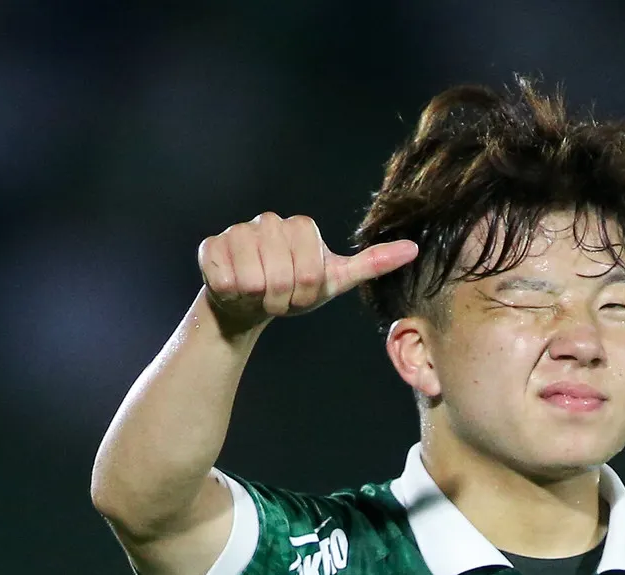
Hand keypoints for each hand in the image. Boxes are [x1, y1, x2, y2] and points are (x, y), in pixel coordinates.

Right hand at [197, 212, 417, 334]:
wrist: (250, 303)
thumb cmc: (294, 291)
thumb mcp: (334, 281)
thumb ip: (372, 264)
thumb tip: (413, 250)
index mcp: (301, 226)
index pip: (310, 268)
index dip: (306, 293)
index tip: (301, 295)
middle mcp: (268, 221)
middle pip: (283, 274)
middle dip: (282, 299)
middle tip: (278, 299)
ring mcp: (237, 232)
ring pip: (251, 278)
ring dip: (257, 299)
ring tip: (258, 295)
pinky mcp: (210, 247)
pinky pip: (224, 278)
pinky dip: (231, 294)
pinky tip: (234, 290)